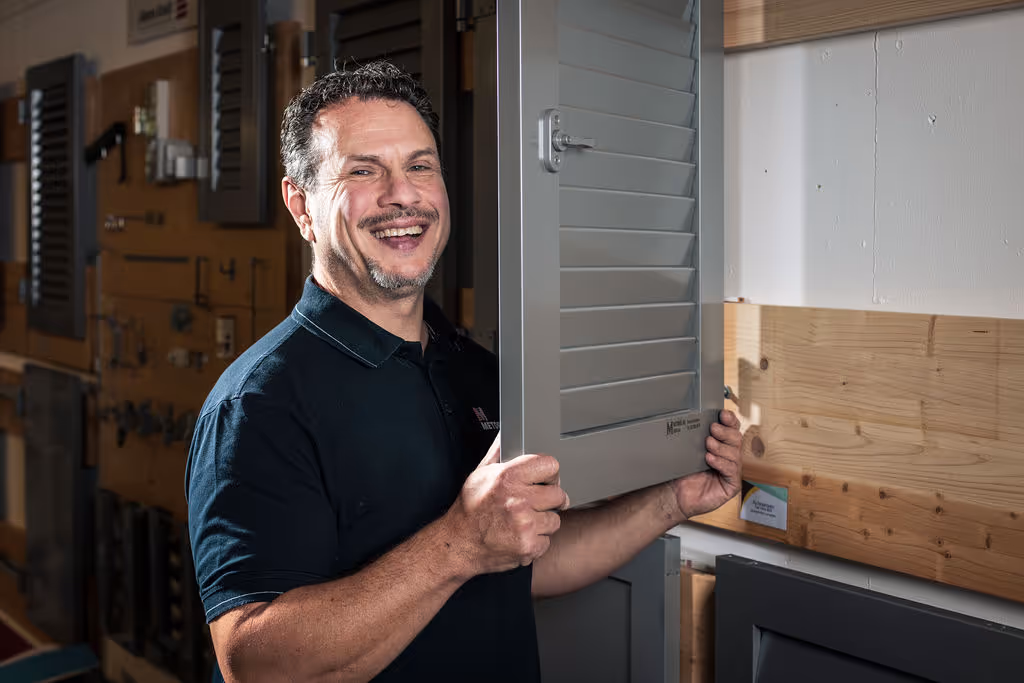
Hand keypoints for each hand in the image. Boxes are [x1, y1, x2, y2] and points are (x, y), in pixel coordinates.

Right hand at [442, 434, 569, 576]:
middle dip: (549, 499)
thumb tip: (506, 435)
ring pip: (555, 519)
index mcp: (508, 477)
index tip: (546, 480)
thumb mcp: (480, 474)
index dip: (549, 473)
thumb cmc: (470, 509)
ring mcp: (524, 525)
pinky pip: (547, 540)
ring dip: (543, 522)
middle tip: (535, 503)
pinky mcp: (528, 546)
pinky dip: (537, 541)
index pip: (550, 465)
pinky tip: (521, 536)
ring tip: (524, 521)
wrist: (460, 543)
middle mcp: (518, 500)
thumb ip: (498, 453)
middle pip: (558, 494)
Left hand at [669, 410, 742, 519]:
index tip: (723, 414)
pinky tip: (710, 459)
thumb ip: (698, 435)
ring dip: (721, 447)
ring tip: (708, 444)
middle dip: (725, 432)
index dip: (730, 421)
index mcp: (722, 446)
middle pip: (736, 439)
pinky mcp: (732, 485)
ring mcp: (732, 472)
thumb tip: (697, 418)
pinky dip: (721, 462)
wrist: (676, 494)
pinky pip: (731, 470)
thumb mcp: (690, 450)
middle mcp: (729, 457)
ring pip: (735, 454)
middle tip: (713, 428)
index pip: (732, 430)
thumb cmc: (683, 472)